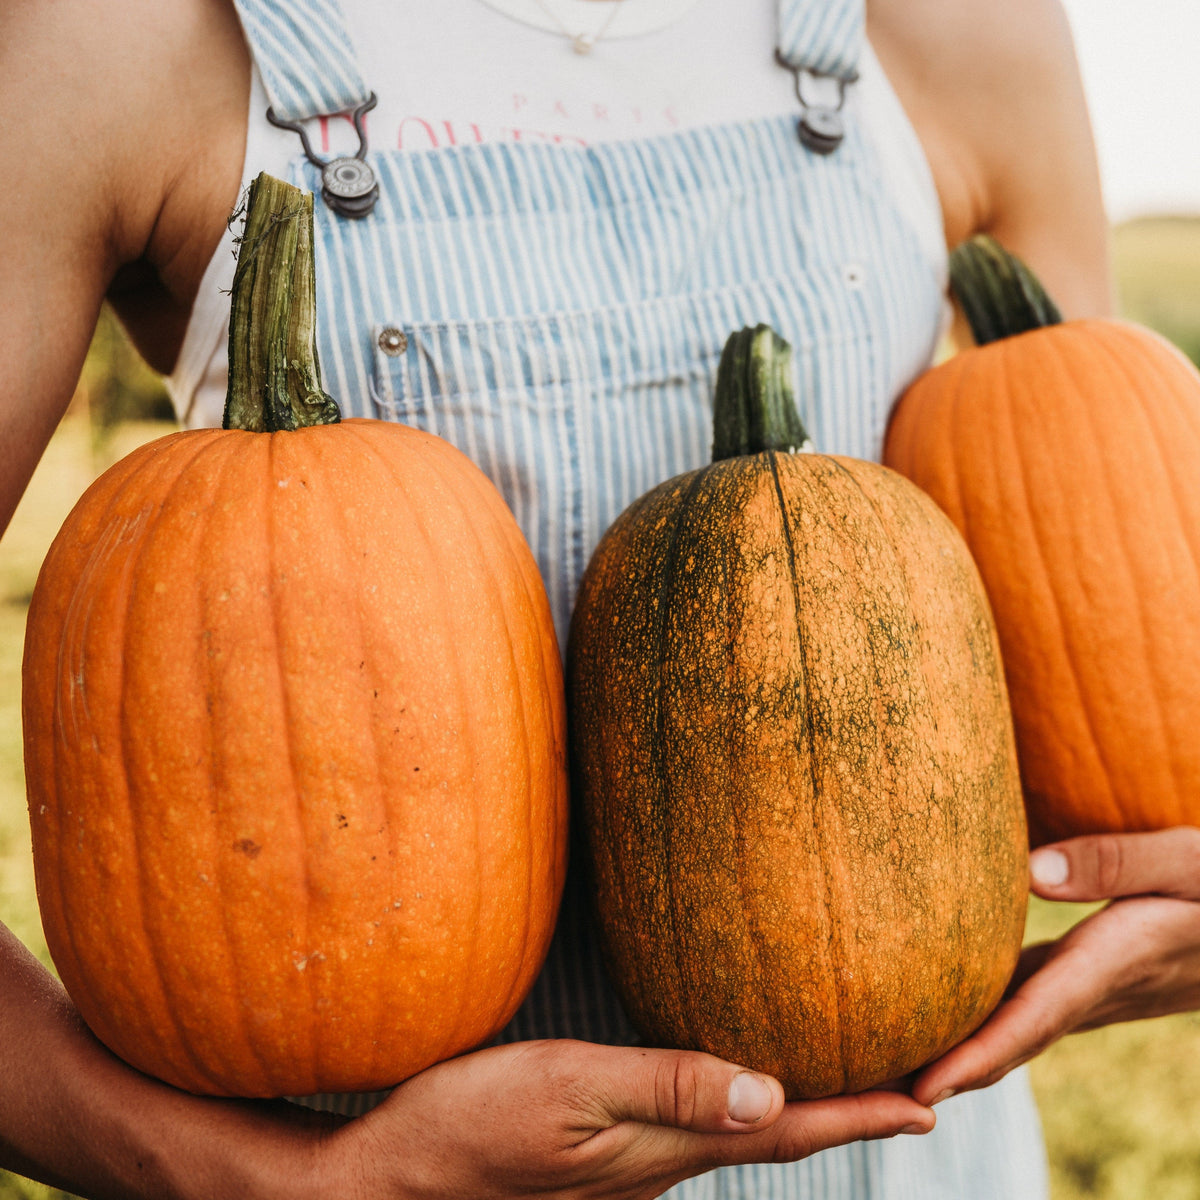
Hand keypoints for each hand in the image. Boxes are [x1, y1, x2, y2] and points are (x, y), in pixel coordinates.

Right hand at [314, 1039, 934, 1198]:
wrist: (401, 1175)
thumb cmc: (475, 1123)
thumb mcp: (567, 1089)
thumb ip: (666, 1086)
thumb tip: (769, 1090)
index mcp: (664, 1150)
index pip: (784, 1133)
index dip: (859, 1116)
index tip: (929, 1102)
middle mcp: (661, 1166)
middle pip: (775, 1140)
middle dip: (846, 1114)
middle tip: (907, 1085)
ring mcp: (631, 1168)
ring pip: (739, 1138)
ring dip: (798, 1113)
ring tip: (840, 1079)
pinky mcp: (602, 1156)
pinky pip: (696, 1131)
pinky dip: (740, 1109)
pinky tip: (735, 1083)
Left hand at [913, 826, 1199, 1105]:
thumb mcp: (1186, 861)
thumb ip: (1116, 862)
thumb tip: (1029, 872)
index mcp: (1113, 965)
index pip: (1032, 1020)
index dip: (977, 1058)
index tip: (923, 1087)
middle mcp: (1095, 992)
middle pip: (1008, 1041)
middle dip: (946, 1072)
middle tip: (876, 1093)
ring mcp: (1090, 991)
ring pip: (1012, 1029)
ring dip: (955, 1051)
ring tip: (886, 1061)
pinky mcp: (1086, 977)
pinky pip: (1021, 1004)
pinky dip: (977, 1018)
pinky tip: (935, 1007)